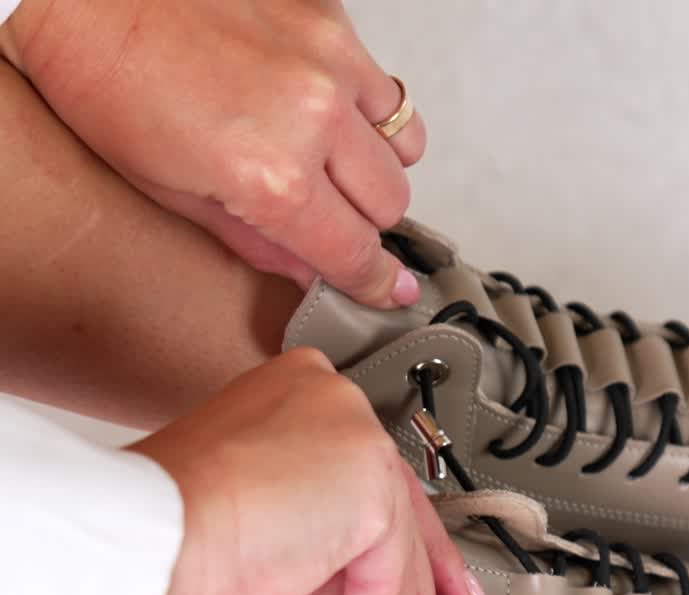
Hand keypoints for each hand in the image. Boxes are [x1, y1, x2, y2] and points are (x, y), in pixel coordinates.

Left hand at [1, 0, 425, 309]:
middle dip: (365, 222)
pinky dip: (365, 107)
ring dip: (377, 165)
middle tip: (330, 218)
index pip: (357, 254)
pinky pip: (381, 85)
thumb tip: (311, 270)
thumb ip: (257, 242)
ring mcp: (328, 58)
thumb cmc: (101, 75)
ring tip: (334, 159)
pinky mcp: (328, 15)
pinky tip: (322, 106)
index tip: (389, 290)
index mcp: (272, 176)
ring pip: (404, 145)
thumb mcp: (169, 191)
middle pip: (390, 203)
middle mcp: (313, 116)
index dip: (376, 283)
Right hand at [129, 350, 489, 594]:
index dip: (417, 550)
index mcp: (311, 394)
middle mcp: (341, 405)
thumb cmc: (167, 527)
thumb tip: (365, 574)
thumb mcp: (269, 516)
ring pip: (398, 561)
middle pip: (403, 523)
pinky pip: (382, 583)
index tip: (442, 593)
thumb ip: (327, 527)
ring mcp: (358, 442)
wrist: (135, 535)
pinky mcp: (367, 495)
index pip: (383, 483)